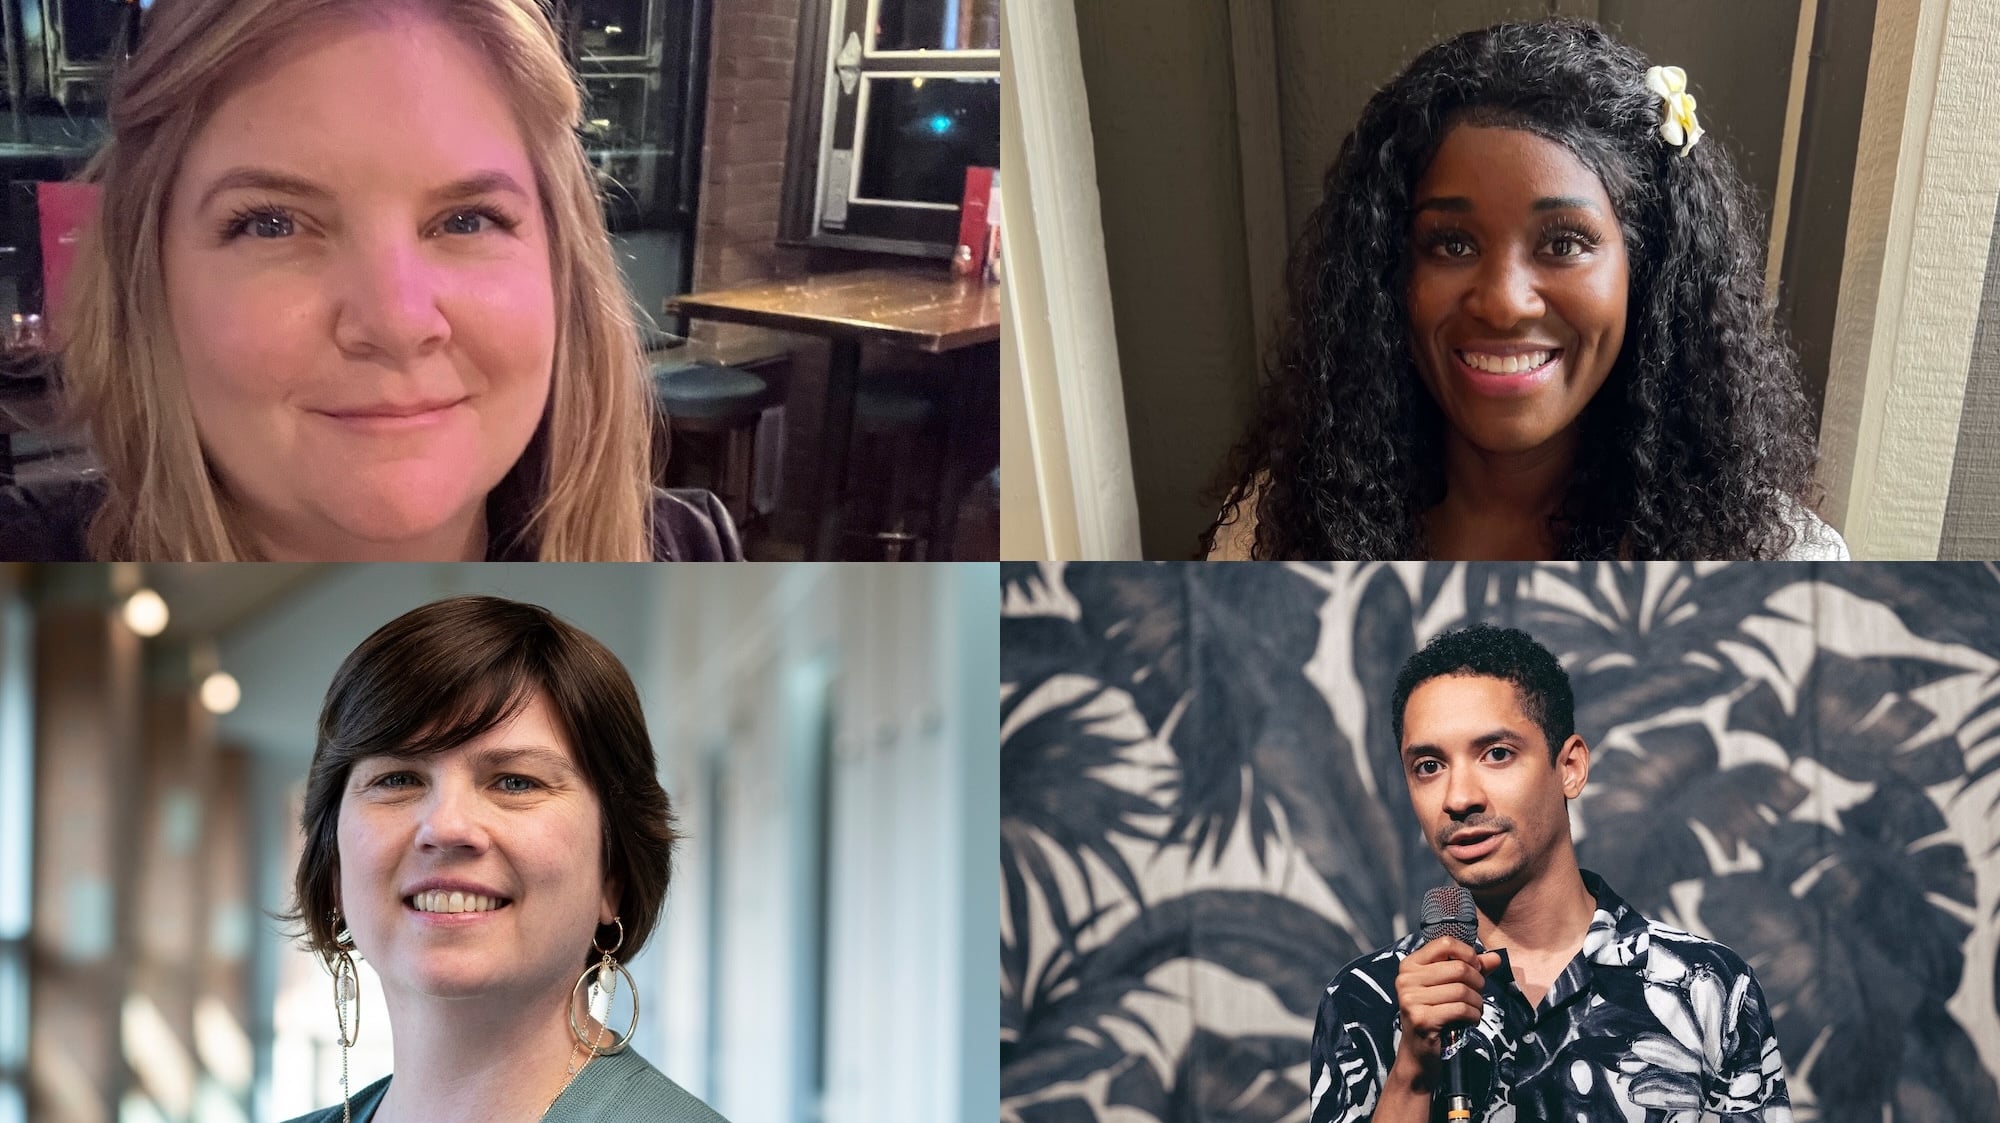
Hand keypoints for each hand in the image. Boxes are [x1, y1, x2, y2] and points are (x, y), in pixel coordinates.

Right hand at [1390, 937, 1501, 1079]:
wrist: (1418, 1052)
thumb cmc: (1435, 1014)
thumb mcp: (1450, 987)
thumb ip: (1471, 970)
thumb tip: (1495, 958)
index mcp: (1410, 965)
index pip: (1445, 943)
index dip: (1467, 954)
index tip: (1475, 968)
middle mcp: (1406, 979)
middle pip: (1458, 967)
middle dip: (1477, 982)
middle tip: (1477, 994)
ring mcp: (1411, 999)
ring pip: (1462, 990)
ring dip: (1477, 1002)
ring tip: (1474, 1009)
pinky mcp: (1422, 1019)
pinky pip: (1461, 1009)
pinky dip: (1474, 1015)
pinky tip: (1471, 1020)